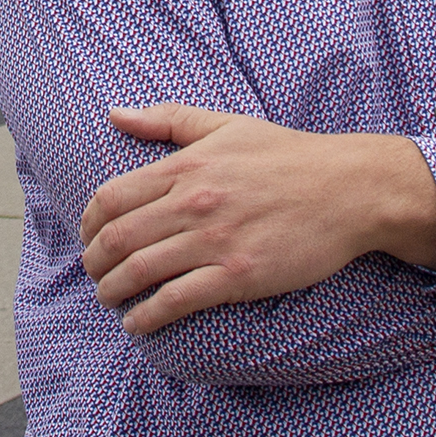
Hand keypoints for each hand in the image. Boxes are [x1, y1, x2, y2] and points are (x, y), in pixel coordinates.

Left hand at [80, 103, 435, 333]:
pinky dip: (149, 316)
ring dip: (113, 291)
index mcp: (187, 165)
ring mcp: (215, 240)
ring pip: (141, 271)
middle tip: (93, 275)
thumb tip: (115, 113)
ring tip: (109, 300)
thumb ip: (168, 119)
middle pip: (118, 238)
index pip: (111, 197)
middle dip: (94, 262)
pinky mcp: (238, 275)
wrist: (348, 189)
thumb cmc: (287, 155)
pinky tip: (139, 323)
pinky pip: (178, 300)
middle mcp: (193, 202)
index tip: (87, 238)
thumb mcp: (226, 124)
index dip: (88, 224)